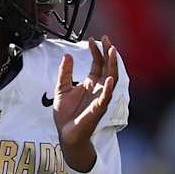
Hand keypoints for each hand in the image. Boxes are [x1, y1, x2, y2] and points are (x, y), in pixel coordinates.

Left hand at [54, 37, 118, 172]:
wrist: (66, 134)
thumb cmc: (66, 115)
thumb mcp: (61, 89)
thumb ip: (65, 73)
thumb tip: (67, 55)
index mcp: (91, 84)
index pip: (98, 64)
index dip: (96, 51)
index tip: (92, 40)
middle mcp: (98, 89)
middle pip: (107, 67)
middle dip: (108, 53)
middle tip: (106, 39)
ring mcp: (100, 98)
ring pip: (111, 79)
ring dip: (112, 65)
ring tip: (112, 51)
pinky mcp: (98, 109)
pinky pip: (106, 97)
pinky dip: (109, 88)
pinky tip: (110, 79)